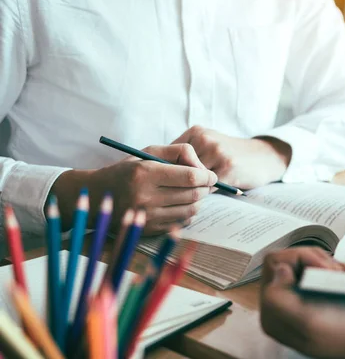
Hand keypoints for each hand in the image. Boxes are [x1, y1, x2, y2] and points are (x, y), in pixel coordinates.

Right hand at [51, 143, 216, 234]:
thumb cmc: (127, 170)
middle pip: (193, 195)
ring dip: (198, 201)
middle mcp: (146, 197)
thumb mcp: (148, 152)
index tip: (210, 175)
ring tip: (191, 193)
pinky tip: (180, 205)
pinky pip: (181, 223)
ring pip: (191, 211)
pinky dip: (187, 214)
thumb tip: (203, 167)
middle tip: (204, 183)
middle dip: (205, 188)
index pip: (190, 177)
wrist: (97, 195)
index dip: (207, 176)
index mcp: (145, 174)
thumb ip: (179, 152)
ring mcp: (147, 216)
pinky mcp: (149, 230)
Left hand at [172, 126, 290, 188]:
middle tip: (179, 192)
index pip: (169, 156)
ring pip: (192, 179)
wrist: (263, 156)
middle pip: (178, 168)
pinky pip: (207, 187)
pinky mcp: (227, 168)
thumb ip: (187, 155)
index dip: (167, 173)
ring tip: (196, 193)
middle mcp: (204, 139)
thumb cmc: (231, 154)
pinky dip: (206, 193)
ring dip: (192, 190)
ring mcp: (217, 152)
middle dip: (178, 183)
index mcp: (196, 132)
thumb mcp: (209, 145)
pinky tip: (211, 192)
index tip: (168, 183)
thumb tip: (160, 174)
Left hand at [260, 248, 344, 358]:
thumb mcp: (309, 322)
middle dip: (314, 259)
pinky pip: (316, 266)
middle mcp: (281, 305)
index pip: (274, 263)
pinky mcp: (315, 292)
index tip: (325, 270)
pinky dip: (332, 266)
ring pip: (303, 259)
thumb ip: (280, 298)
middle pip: (288, 259)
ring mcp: (299, 297)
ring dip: (326, 263)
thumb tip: (278, 269)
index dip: (300, 258)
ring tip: (343, 275)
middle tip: (337, 272)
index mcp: (273, 314)